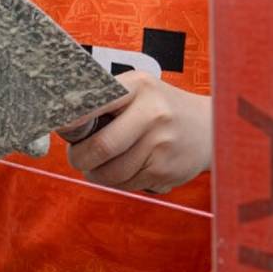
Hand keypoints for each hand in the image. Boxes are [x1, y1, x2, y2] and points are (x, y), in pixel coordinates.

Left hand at [63, 70, 211, 193]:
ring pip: (112, 171)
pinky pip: (128, 184)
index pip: (99, 102)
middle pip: (102, 147)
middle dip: (80, 157)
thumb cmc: (163, 107)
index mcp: (139, 87)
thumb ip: (108, 99)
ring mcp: (161, 144)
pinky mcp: (165, 170)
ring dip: (96, 174)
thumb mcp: (140, 89)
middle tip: (76, 157)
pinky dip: (117, 182)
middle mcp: (152, 114)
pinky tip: (123, 170)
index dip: (74, 119)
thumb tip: (65, 121)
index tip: (61, 128)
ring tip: (97, 167)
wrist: (211, 127)